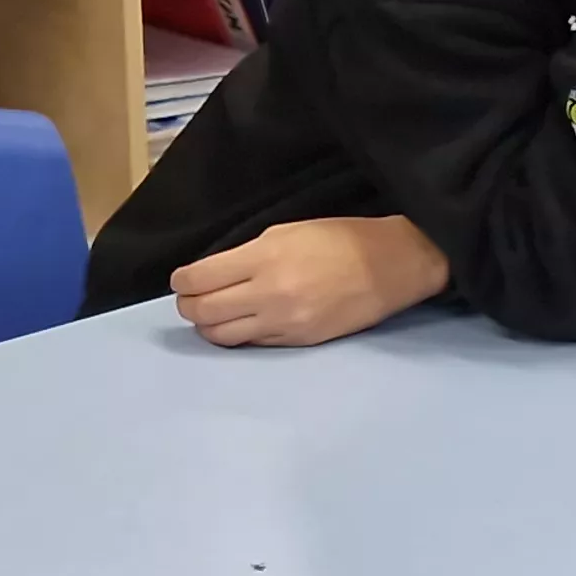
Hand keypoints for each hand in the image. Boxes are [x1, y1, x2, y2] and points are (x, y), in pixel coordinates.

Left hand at [170, 215, 448, 347]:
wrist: (393, 265)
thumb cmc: (342, 239)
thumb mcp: (288, 231)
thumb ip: (248, 254)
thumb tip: (215, 274)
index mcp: (264, 259)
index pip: (197, 279)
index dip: (181, 281)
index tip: (182, 280)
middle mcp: (268, 294)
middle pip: (201, 311)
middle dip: (188, 305)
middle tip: (192, 298)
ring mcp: (283, 322)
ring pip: (220, 334)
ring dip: (208, 324)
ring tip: (214, 314)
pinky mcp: (298, 341)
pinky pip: (251, 344)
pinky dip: (239, 334)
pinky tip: (244, 322)